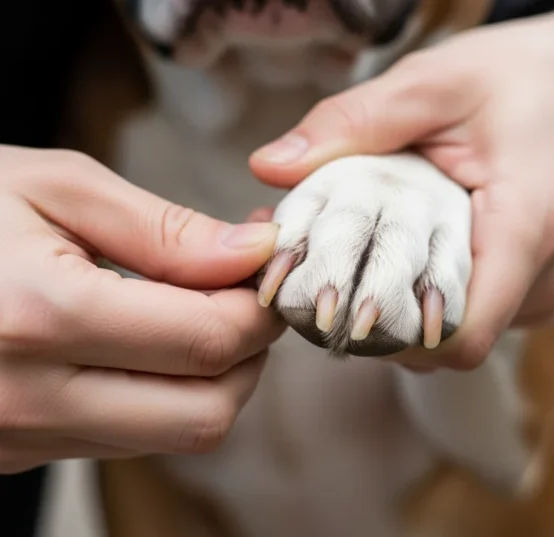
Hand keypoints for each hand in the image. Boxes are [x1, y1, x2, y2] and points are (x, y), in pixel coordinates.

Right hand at [0, 145, 284, 472]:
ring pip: (176, 434)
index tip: (271, 264)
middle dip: (250, 352)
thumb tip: (252, 254)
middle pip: (208, 410)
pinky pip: (129, 438)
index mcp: (42, 317)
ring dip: (213, 377)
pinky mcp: (15, 452)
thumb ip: (163, 229)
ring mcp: (20, 437)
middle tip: (244, 292)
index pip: (210, 339)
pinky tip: (150, 343)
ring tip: (199, 310)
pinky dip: (165, 394)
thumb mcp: (52, 188)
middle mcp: (31, 398)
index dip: (261, 304)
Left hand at [248, 4, 553, 369]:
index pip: (460, 337)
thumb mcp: (437, 80)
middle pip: (446, 341)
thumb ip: (353, 122)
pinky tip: (415, 251)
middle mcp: (546, 276)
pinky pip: (477, 313)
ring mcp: (548, 289)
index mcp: (527, 226)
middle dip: (381, 315)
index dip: (388, 332)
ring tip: (373, 251)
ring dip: (406, 305)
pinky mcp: (540, 288)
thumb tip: (270, 166)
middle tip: (332, 266)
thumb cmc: (531, 78)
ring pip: (458, 333)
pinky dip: (435, 294)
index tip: (335, 297)